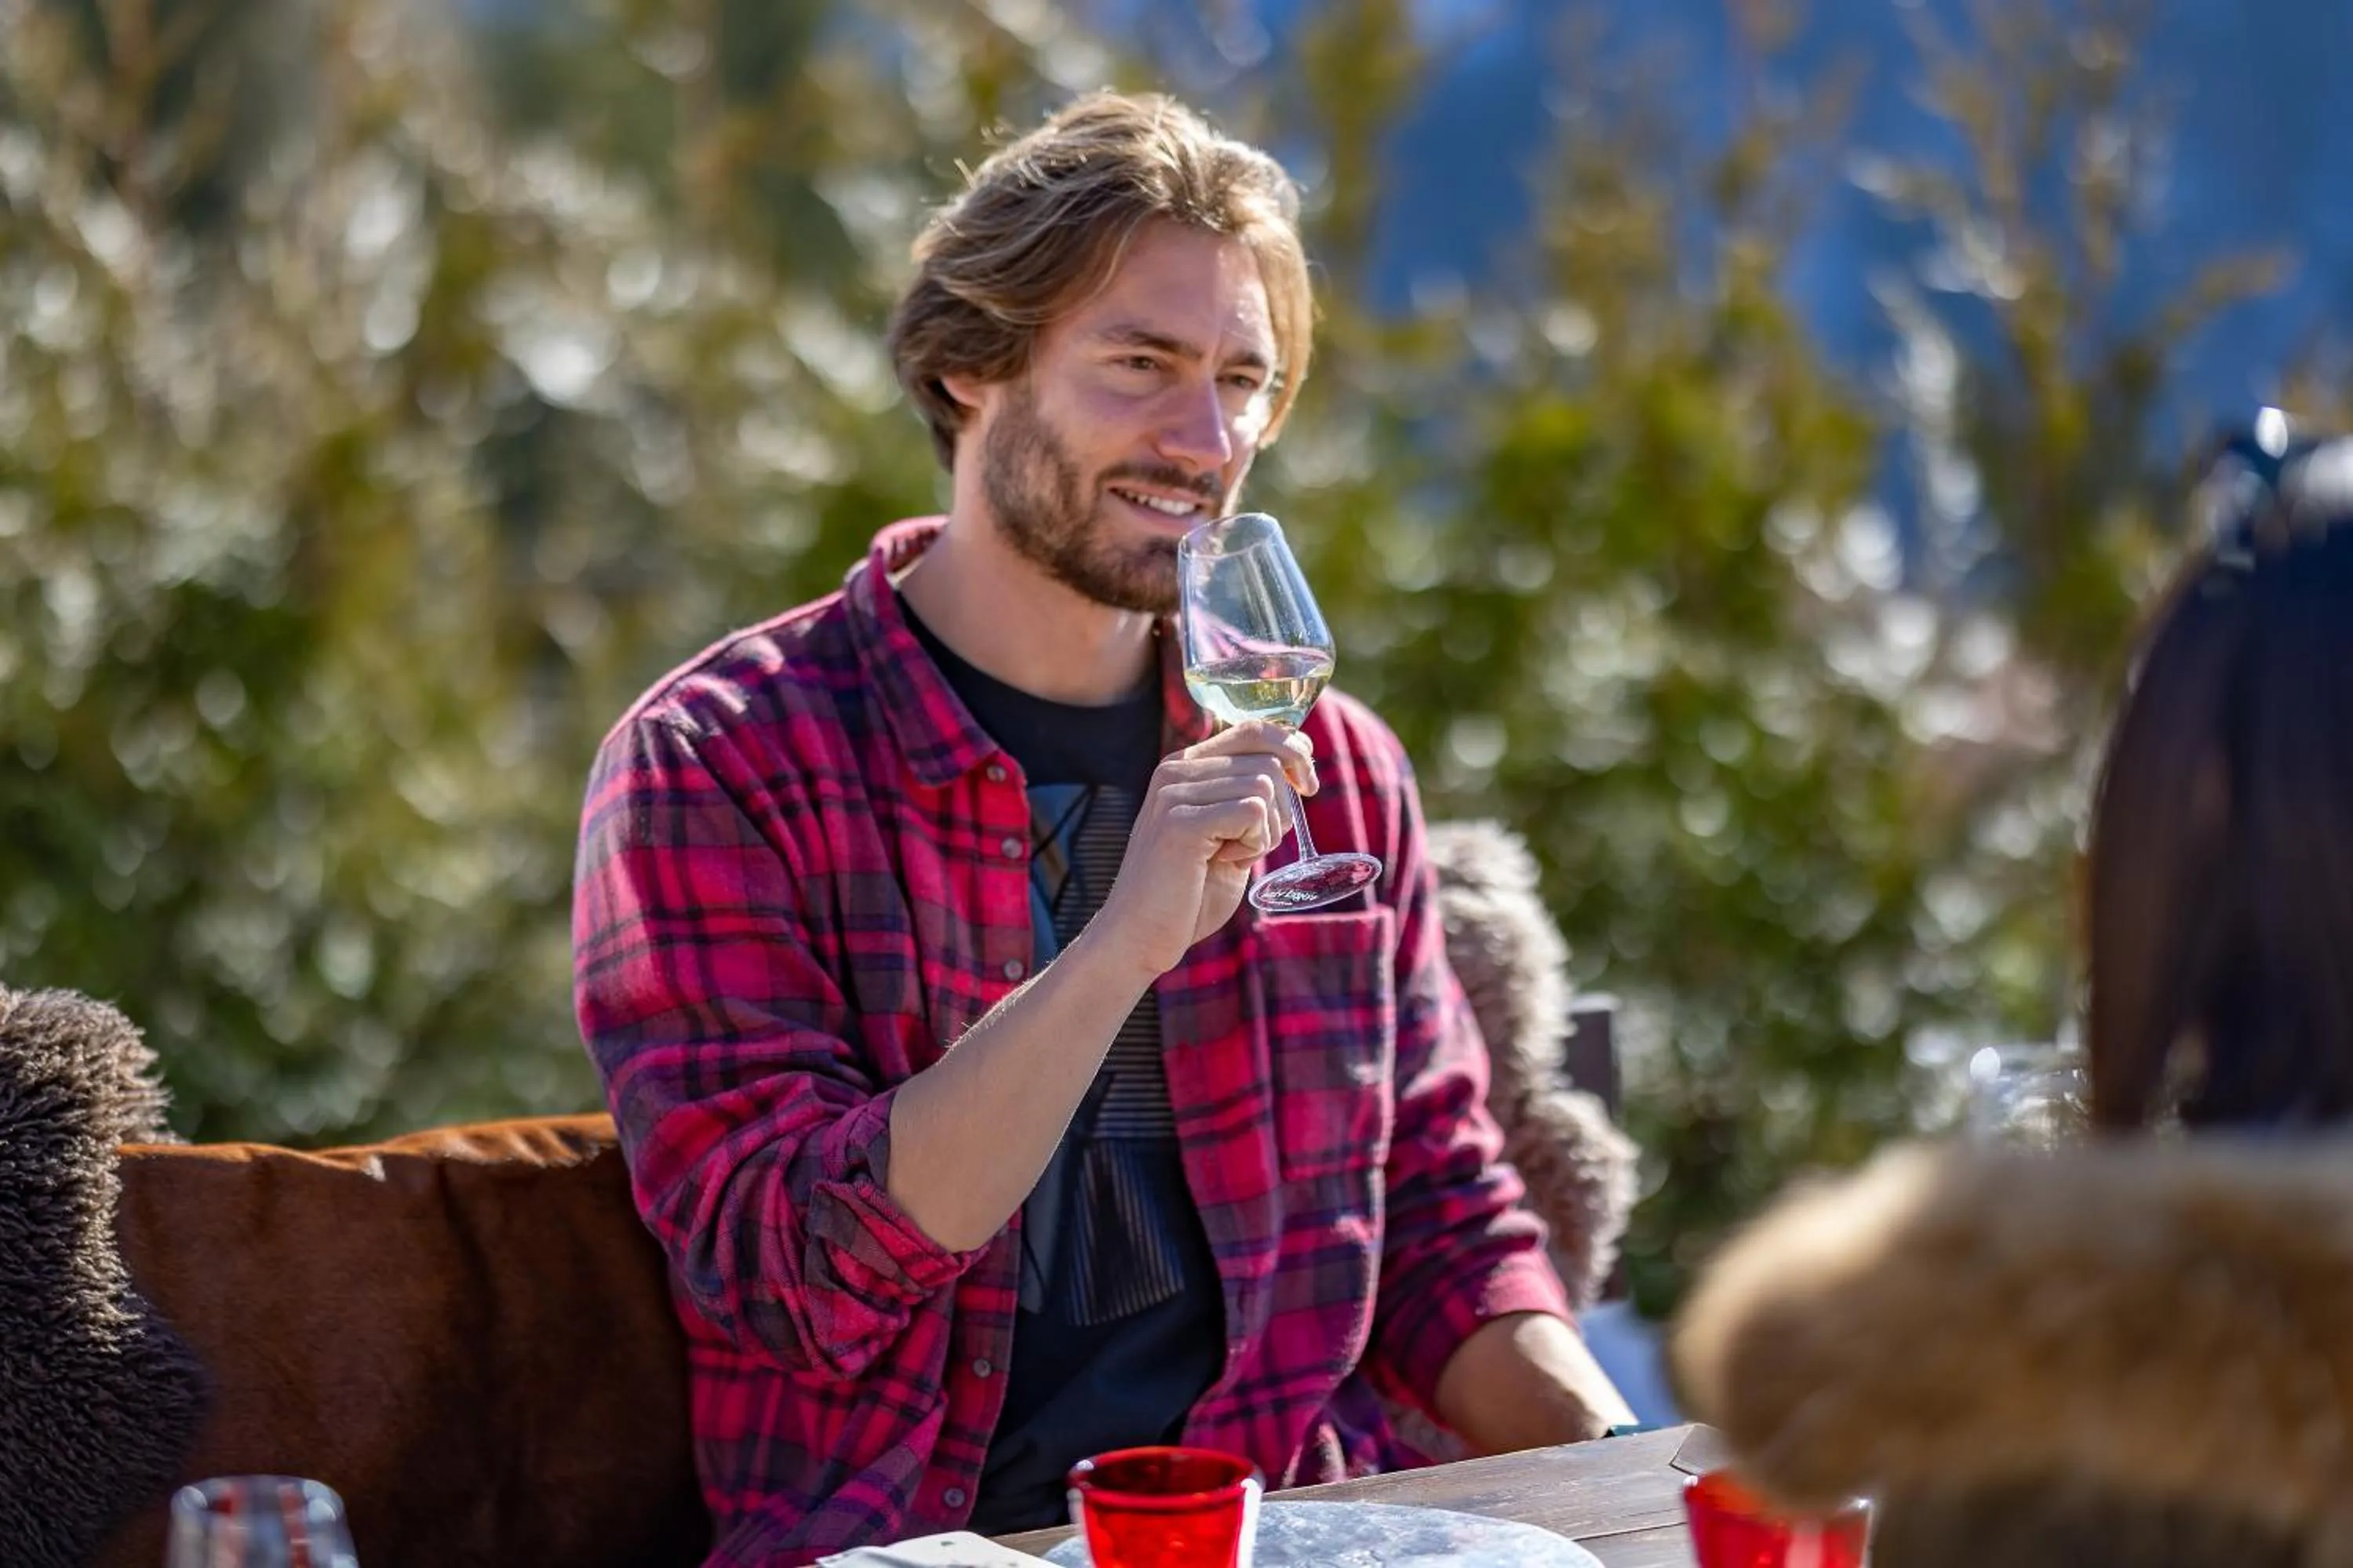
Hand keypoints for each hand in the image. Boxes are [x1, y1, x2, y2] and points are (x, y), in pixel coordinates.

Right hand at [1091, 721, 1317, 978]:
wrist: (1140, 936)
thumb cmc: (1189, 892)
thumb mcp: (1227, 833)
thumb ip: (1249, 796)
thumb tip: (1299, 762)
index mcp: (1185, 766)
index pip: (1254, 730)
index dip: (1293, 751)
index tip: (1308, 786)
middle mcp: (1176, 769)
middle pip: (1268, 761)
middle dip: (1282, 809)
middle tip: (1250, 846)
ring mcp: (1175, 793)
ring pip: (1264, 786)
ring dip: (1266, 831)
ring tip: (1231, 857)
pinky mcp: (1180, 822)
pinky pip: (1252, 810)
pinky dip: (1254, 843)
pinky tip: (1225, 862)